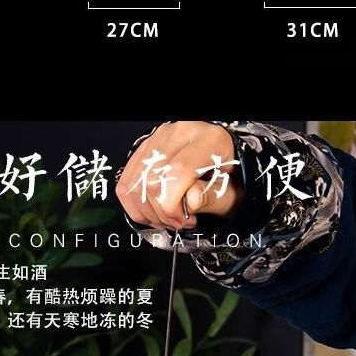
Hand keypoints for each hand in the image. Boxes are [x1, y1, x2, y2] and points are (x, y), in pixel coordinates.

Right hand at [117, 121, 244, 231]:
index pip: (177, 171)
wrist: (222, 165)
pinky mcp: (144, 150)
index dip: (173, 204)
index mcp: (208, 140)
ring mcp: (159, 139)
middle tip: (177, 222)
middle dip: (161, 212)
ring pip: (135, 183)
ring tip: (167, 218)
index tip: (181, 220)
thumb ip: (210, 197)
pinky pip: (126, 182)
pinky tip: (152, 212)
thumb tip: (189, 202)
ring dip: (148, 211)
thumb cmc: (228, 179)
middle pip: (152, 180)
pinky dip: (135, 205)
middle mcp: (180, 133)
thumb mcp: (229, 192)